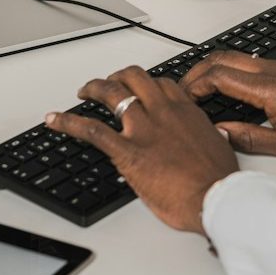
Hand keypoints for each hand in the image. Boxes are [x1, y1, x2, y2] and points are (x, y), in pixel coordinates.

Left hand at [46, 66, 237, 234]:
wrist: (216, 198)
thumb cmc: (219, 181)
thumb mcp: (220, 149)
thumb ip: (211, 138)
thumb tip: (215, 138)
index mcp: (186, 112)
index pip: (162, 84)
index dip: (148, 84)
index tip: (141, 90)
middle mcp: (163, 113)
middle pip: (135, 78)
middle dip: (118, 77)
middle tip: (109, 83)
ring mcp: (143, 129)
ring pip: (112, 93)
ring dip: (95, 87)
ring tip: (84, 91)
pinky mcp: (127, 150)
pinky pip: (91, 129)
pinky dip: (68, 122)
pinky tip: (55, 120)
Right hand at [181, 51, 275, 158]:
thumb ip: (249, 138)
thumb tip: (220, 132)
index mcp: (269, 89)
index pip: (220, 75)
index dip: (196, 85)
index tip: (184, 99)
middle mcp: (271, 72)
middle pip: (221, 57)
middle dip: (196, 71)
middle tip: (182, 91)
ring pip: (233, 56)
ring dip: (210, 68)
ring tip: (197, 91)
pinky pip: (245, 62)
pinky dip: (226, 70)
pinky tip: (222, 89)